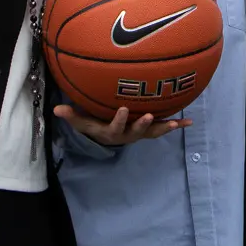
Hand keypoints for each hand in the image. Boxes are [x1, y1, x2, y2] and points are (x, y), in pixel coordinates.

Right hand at [54, 103, 190, 144]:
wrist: (107, 136)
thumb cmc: (93, 125)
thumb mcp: (81, 122)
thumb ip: (71, 116)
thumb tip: (56, 109)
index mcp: (112, 132)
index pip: (115, 126)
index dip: (120, 119)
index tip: (124, 108)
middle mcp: (128, 135)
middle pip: (137, 131)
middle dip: (144, 124)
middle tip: (151, 116)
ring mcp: (140, 132)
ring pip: (153, 131)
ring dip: (165, 127)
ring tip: (177, 123)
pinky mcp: (149, 129)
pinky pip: (163, 127)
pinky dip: (176, 125)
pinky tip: (189, 121)